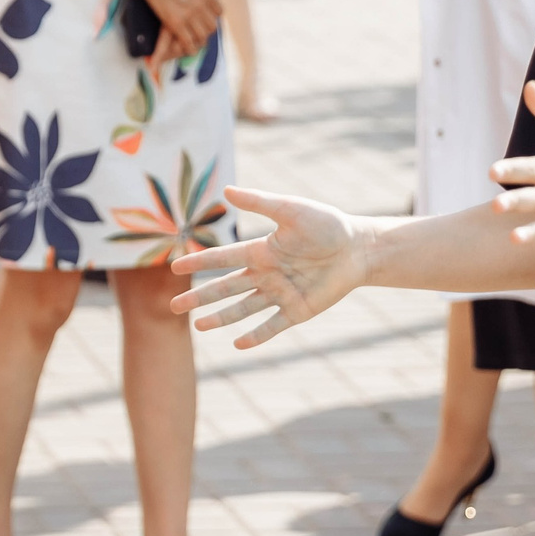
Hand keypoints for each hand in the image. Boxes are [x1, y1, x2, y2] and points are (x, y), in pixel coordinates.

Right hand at [131, 0, 221, 59]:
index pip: (218, 12)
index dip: (213, 17)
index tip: (207, 19)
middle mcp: (201, 5)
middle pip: (212, 25)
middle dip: (208, 30)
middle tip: (202, 33)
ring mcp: (189, 14)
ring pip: (201, 35)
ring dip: (200, 40)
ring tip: (196, 43)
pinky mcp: (175, 22)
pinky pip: (187, 40)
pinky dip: (190, 47)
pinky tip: (189, 49)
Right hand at [168, 185, 370, 346]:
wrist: (360, 248)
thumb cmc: (327, 225)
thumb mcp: (291, 210)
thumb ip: (260, 203)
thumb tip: (226, 190)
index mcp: (261, 251)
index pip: (223, 259)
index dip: (200, 263)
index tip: (175, 268)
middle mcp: (265, 274)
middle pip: (226, 288)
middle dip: (200, 298)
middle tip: (174, 307)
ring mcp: (280, 294)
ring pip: (243, 309)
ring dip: (221, 318)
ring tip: (199, 326)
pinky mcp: (298, 310)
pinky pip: (273, 325)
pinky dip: (257, 336)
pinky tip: (238, 344)